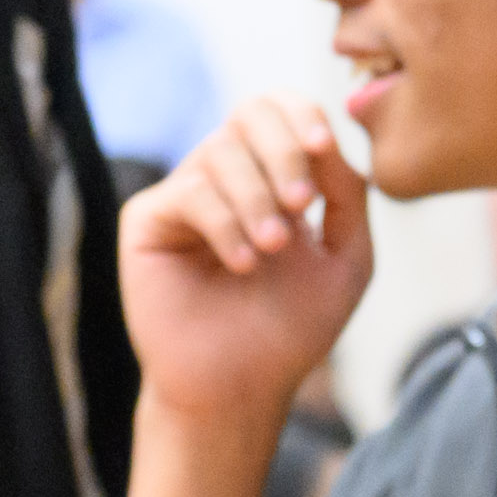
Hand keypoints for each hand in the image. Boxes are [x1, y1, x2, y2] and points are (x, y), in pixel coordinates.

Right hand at [118, 91, 375, 442]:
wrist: (240, 385)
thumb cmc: (293, 326)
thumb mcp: (347, 256)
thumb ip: (348, 193)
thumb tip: (330, 137)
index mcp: (273, 175)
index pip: (281, 111)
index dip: (301, 114)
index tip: (322, 146)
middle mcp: (227, 176)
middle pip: (249, 113)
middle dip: (283, 154)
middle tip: (300, 206)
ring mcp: (186, 194)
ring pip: (220, 151)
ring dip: (257, 199)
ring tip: (272, 251)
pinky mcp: (149, 219)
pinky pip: (190, 193)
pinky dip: (225, 224)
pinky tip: (243, 264)